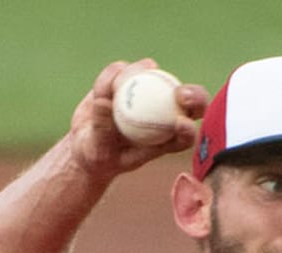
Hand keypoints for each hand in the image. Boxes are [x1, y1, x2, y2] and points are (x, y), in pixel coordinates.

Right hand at [67, 59, 208, 177]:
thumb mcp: (98, 150)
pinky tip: (101, 89)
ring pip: (155, 75)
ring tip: (109, 92)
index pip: (186, 137)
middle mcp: (163, 113)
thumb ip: (102, 128)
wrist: (87, 141)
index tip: (180, 124)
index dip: (189, 130)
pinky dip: (111, 76)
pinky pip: (124, 69)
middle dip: (194, 96)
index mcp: (164, 141)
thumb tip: (104, 102)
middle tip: (180, 95)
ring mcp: (149, 92)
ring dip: (134, 75)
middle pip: (190, 102)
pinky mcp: (130, 77)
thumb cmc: (98, 155)